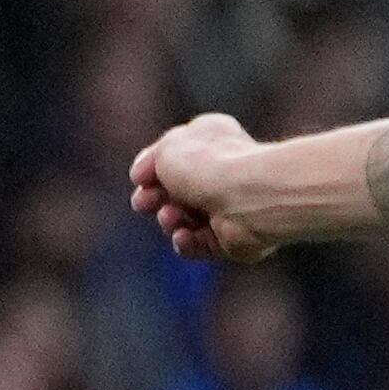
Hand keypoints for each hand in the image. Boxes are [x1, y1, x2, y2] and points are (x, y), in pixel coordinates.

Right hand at [130, 113, 276, 262]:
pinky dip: (186, 243)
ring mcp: (231, 209)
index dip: (151, 170)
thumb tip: (144, 175)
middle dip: (153, 199)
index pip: (176, 160)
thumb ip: (152, 159)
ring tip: (172, 216)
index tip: (140, 177)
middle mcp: (225, 175)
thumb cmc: (209, 165)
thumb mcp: (167, 148)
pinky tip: (184, 235)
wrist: (249, 198)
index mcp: (214, 144)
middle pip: (176, 193)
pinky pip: (200, 245)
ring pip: (185, 221)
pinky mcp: (234, 240)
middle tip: (144, 203)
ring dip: (170, 220)